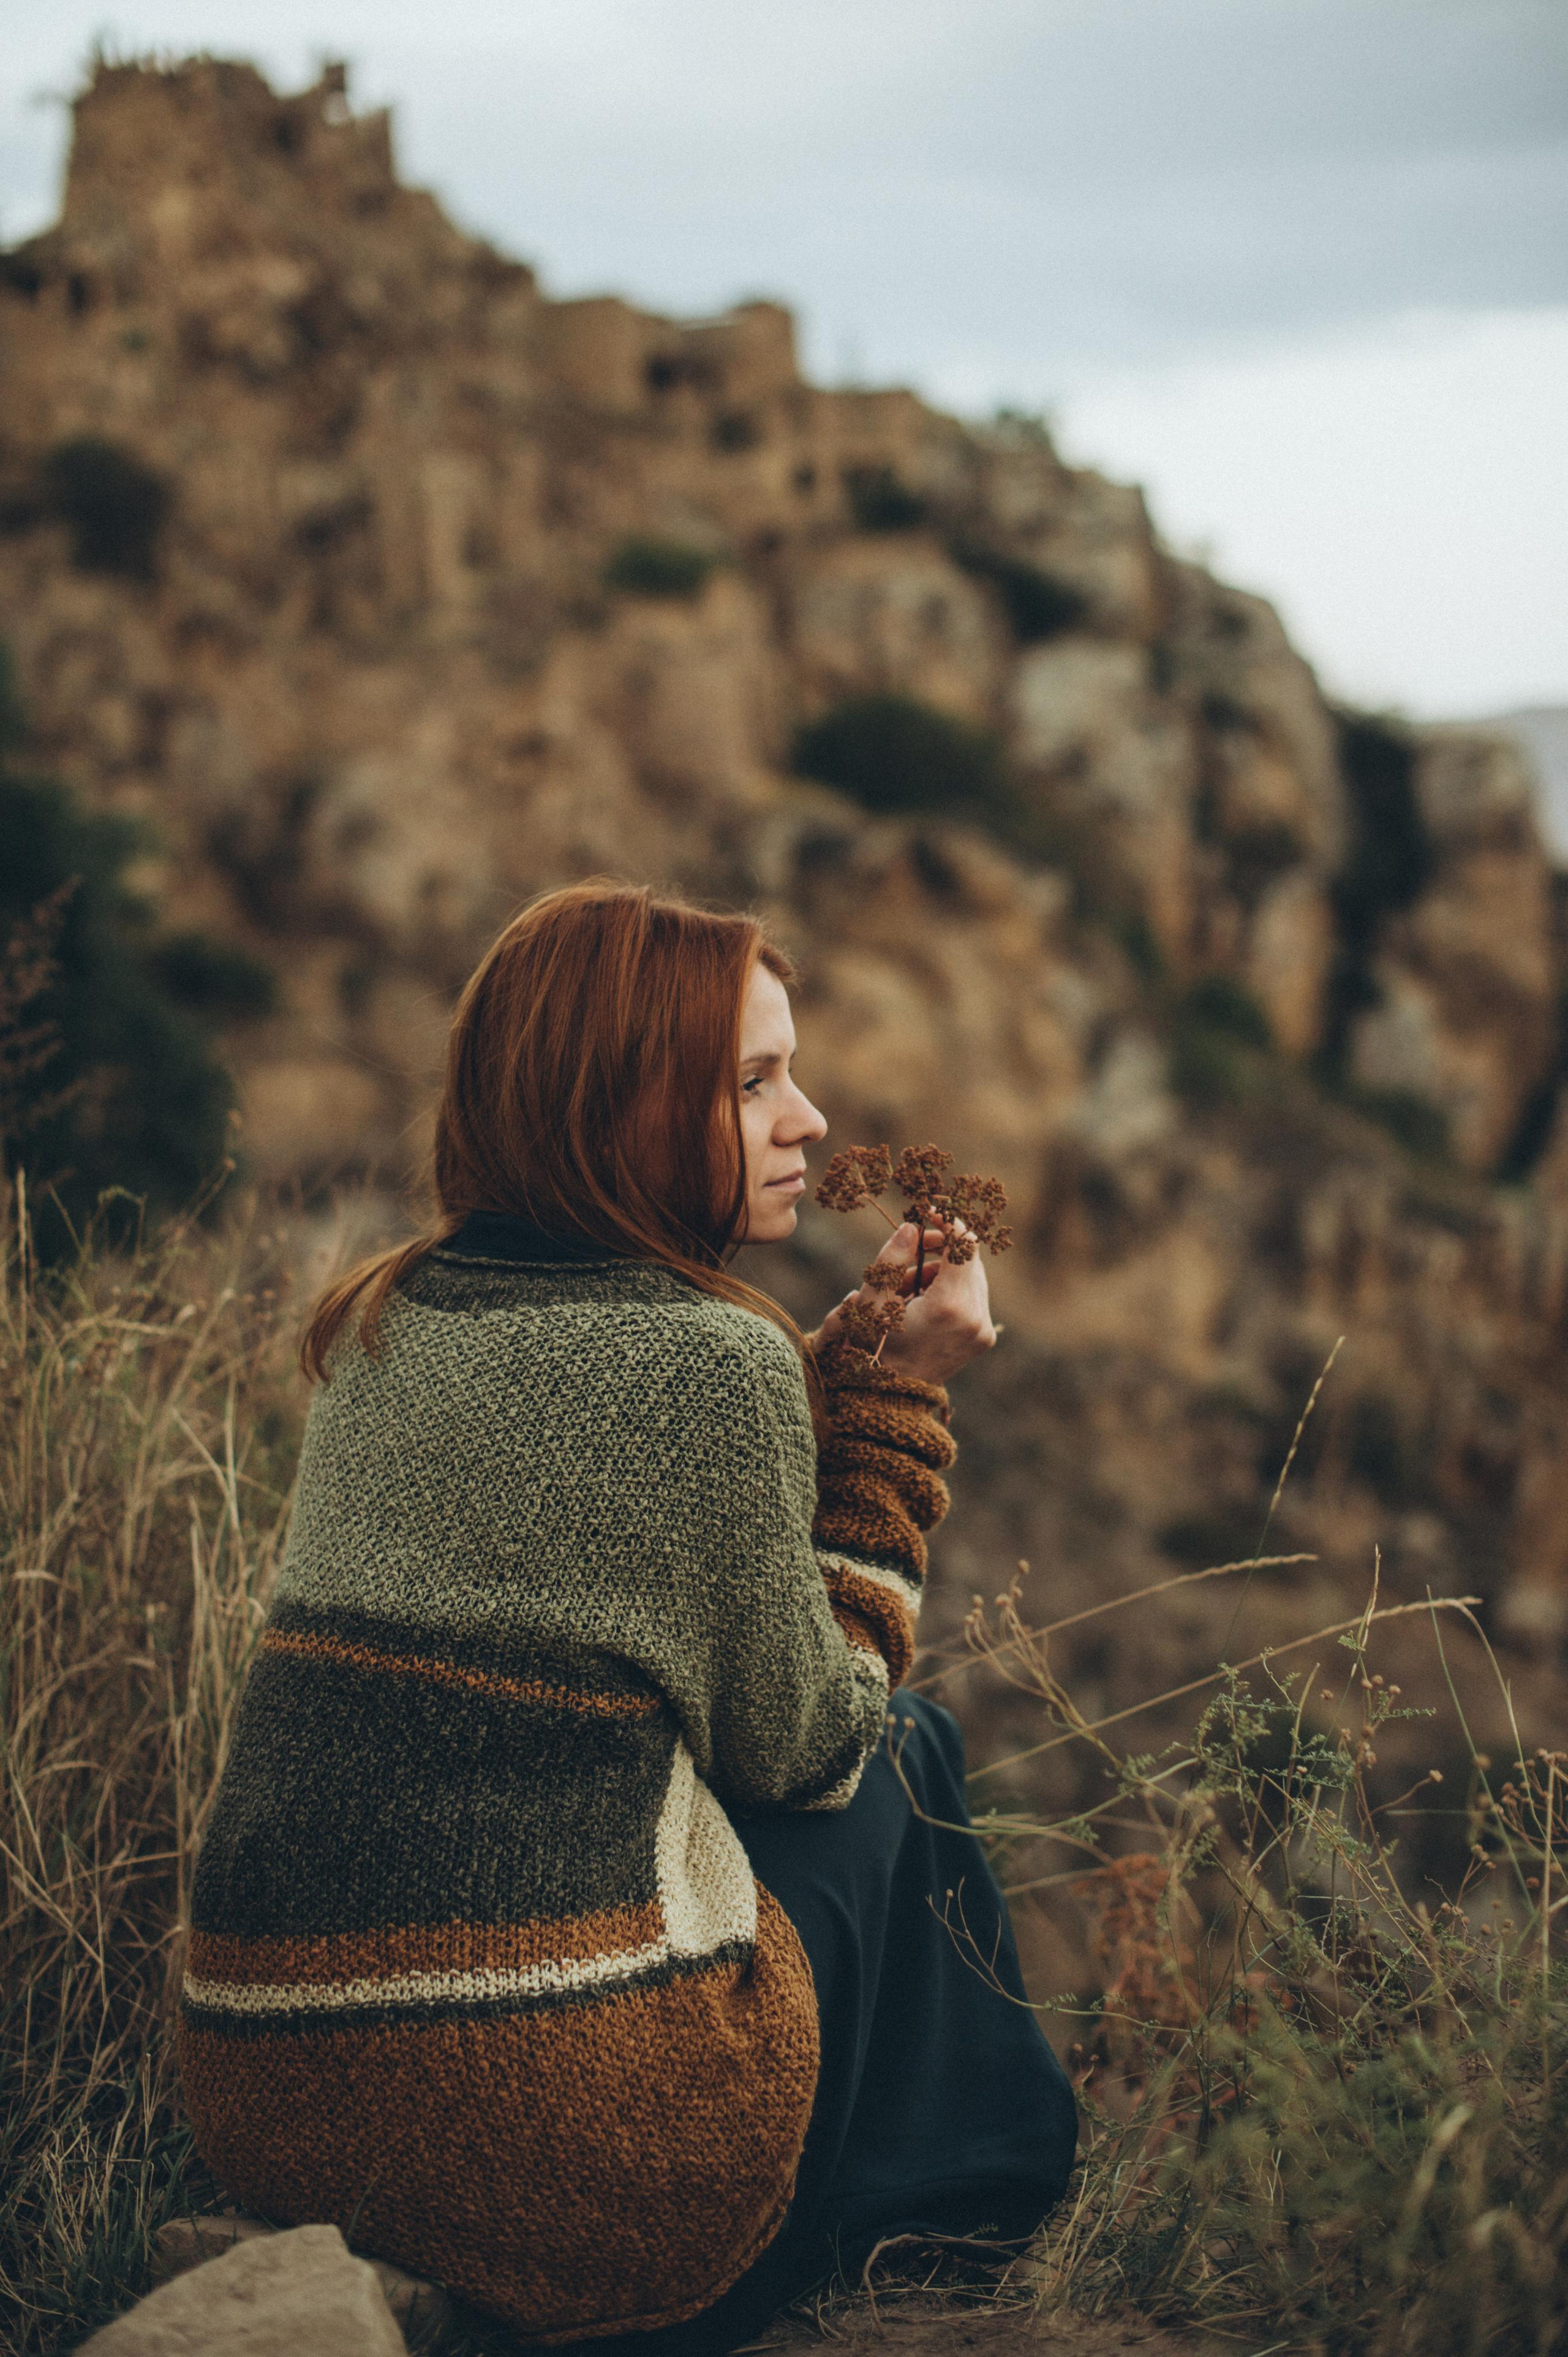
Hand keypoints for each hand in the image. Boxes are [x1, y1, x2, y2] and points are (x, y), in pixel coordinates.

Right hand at [815, 1222, 997, 1387]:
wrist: (888, 1398)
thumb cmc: (872, 1348)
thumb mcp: (871, 1301)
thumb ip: (892, 1259)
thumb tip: (912, 1227)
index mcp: (949, 1306)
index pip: (964, 1244)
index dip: (947, 1221)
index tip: (926, 1212)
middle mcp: (975, 1317)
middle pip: (970, 1258)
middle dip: (940, 1248)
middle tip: (909, 1251)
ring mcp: (982, 1330)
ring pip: (972, 1276)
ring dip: (942, 1270)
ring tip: (907, 1288)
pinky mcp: (983, 1338)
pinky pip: (973, 1297)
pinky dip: (950, 1290)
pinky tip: (922, 1302)